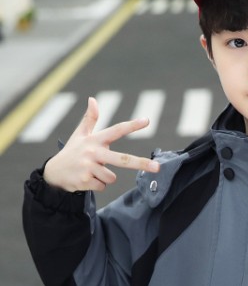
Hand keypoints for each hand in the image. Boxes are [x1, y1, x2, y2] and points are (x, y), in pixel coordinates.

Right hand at [42, 96, 158, 192]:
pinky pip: (103, 186)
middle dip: (141, 163)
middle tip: (157, 168)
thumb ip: (89, 119)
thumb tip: (93, 99)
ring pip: (111, 178)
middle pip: (122, 159)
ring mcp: (89, 166)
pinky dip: (96, 185)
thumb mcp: (79, 135)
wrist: (53, 173)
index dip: (132, 125)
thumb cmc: (72, 152)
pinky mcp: (85, 180)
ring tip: (91, 171)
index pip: (116, 130)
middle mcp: (92, 151)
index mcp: (94, 140)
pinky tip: (85, 179)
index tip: (147, 121)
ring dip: (104, 177)